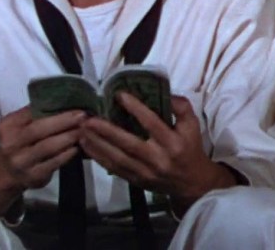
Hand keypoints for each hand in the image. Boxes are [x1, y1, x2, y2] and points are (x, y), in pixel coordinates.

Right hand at [0, 105, 84, 213]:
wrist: (8, 173)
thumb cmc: (21, 142)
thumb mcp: (21, 125)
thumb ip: (36, 113)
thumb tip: (66, 98)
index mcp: (9, 126)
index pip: (30, 112)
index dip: (53, 106)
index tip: (74, 102)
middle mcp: (11, 144)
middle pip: (38, 129)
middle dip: (63, 121)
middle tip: (83, 115)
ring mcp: (21, 162)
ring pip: (47, 147)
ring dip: (68, 136)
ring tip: (83, 129)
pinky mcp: (33, 176)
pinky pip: (53, 163)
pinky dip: (67, 154)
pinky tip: (77, 147)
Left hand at [80, 93, 236, 212]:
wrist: (191, 183)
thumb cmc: (190, 148)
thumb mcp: (193, 125)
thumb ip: (180, 107)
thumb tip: (164, 92)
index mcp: (173, 143)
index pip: (152, 123)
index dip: (136, 108)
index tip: (119, 95)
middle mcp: (158, 159)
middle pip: (129, 144)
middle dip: (107, 131)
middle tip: (88, 119)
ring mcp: (145, 172)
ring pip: (117, 158)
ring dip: (97, 144)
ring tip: (81, 130)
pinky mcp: (136, 181)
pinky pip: (114, 169)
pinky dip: (99, 158)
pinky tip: (86, 146)